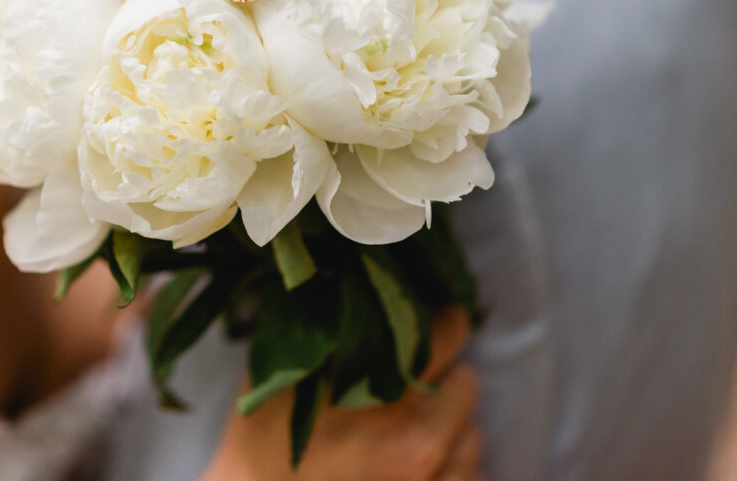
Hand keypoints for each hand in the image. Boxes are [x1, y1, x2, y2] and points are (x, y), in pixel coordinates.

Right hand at [202, 309, 482, 480]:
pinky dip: (449, 467)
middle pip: (466, 381)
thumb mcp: (282, 370)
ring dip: (446, 427)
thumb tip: (347, 276)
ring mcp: (433, 478)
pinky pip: (471, 474)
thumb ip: (321, 323)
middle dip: (440, 380)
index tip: (421, 325)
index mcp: (383, 388)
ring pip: (472, 433)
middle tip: (404, 387)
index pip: (448, 330)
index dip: (435, 322)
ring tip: (401, 433)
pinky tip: (410, 467)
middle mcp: (418, 435)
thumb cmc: (263, 441)